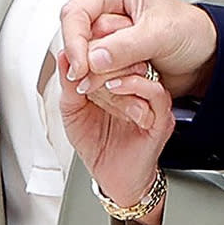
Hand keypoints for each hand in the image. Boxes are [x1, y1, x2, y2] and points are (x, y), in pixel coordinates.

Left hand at [54, 14, 174, 224]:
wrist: (113, 180)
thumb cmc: (98, 147)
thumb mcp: (72, 111)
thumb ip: (69, 84)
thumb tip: (63, 56)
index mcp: (119, 80)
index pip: (114, 51)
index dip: (96, 44)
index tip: (76, 48)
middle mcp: (137, 88)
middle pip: (131, 55)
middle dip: (104, 56)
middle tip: (84, 62)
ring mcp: (150, 102)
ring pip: (144, 70)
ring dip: (117, 70)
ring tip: (96, 78)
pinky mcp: (160, 119)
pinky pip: (157, 94)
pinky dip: (136, 87)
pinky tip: (116, 88)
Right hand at [60, 0, 217, 98]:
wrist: (205, 57)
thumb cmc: (191, 32)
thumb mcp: (163, 34)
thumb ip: (127, 45)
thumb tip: (93, 58)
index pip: (75, 13)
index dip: (74, 42)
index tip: (82, 68)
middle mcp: (104, 9)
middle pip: (77, 40)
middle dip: (95, 62)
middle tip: (123, 73)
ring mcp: (104, 35)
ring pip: (83, 60)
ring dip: (106, 75)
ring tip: (140, 71)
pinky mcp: (107, 57)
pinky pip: (93, 74)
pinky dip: (109, 83)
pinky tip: (133, 81)